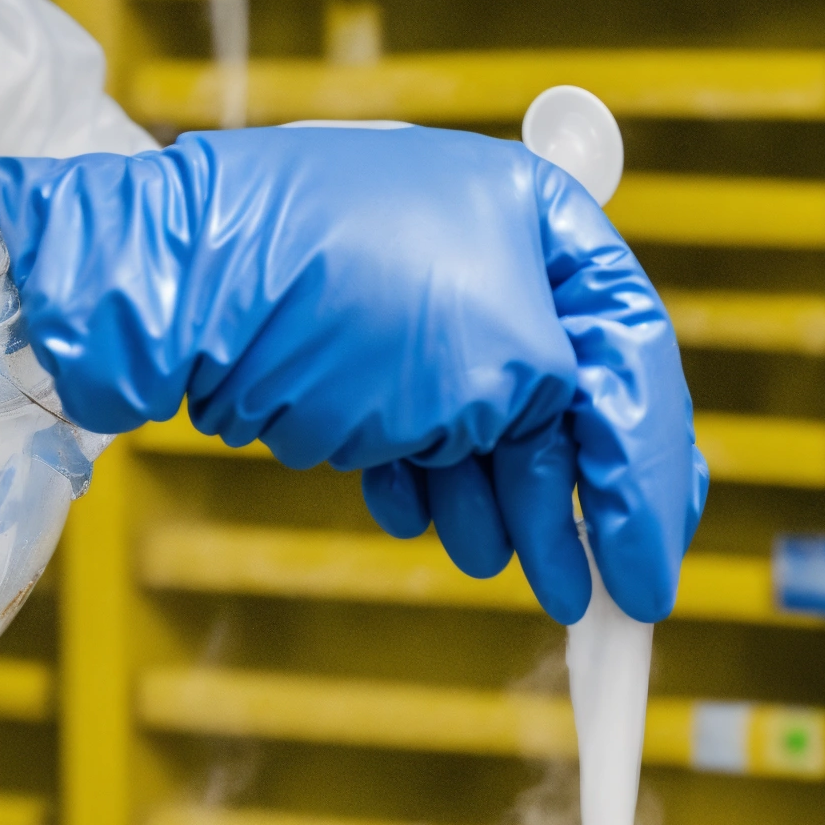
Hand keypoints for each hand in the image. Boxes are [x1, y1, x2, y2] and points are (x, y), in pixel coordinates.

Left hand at [0, 125, 706, 622]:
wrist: (170, 287)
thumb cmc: (344, 299)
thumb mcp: (503, 359)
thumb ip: (583, 416)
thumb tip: (609, 476)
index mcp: (547, 221)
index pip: (637, 360)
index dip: (653, 482)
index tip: (651, 581)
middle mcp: (491, 251)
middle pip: (571, 402)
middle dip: (575, 507)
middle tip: (589, 603)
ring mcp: (416, 300)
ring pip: (490, 428)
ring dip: (500, 507)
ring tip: (490, 562)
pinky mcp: (349, 349)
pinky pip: (416, 429)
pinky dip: (424, 480)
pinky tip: (408, 512)